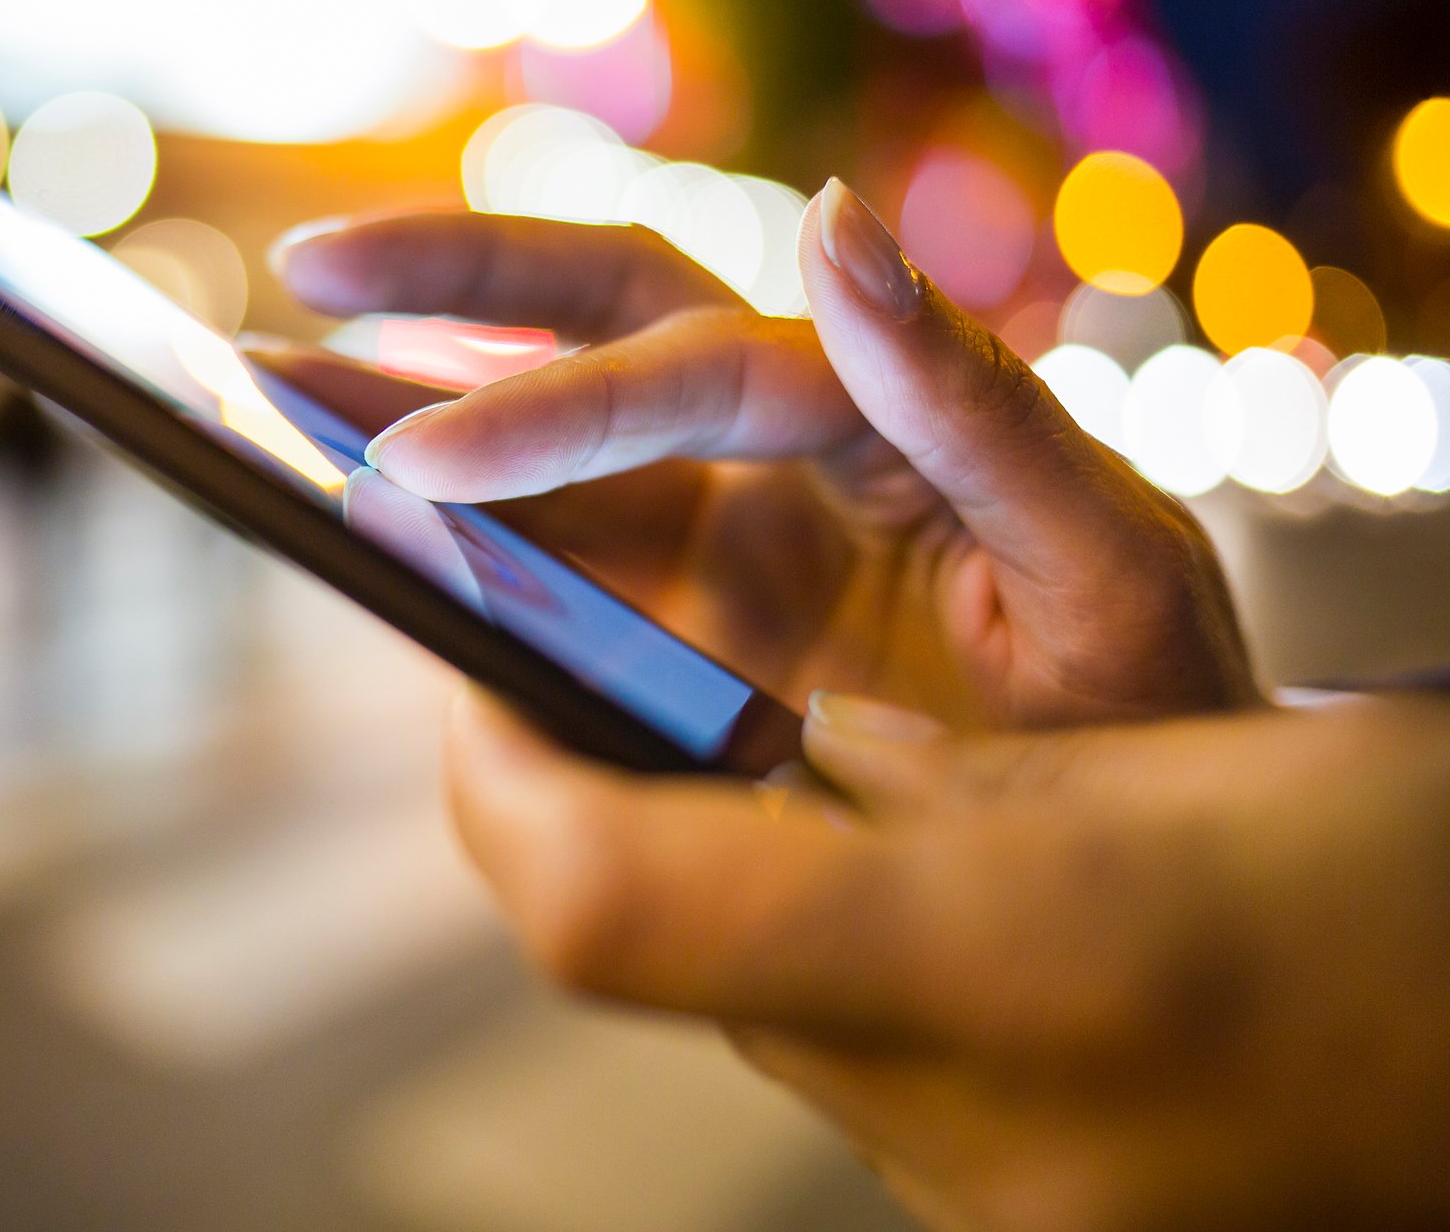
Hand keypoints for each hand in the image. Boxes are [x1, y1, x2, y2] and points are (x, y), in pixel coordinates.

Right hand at [269, 181, 1254, 726]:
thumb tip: (833, 221)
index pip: (688, 366)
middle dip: (448, 278)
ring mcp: (720, 532)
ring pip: (540, 433)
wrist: (1159, 857)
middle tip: (301, 274)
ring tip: (266, 392)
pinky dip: (446, 542)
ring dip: (405, 399)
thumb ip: (976, 399)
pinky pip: (540, 564)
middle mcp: (782, 447)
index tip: (423, 466)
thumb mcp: (1104, 559)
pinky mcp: (675, 625)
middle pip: (595, 307)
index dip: (552, 410)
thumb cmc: (1156, 708)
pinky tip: (354, 530)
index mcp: (875, 410)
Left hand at [444, 685, 1449, 1229]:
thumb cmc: (1405, 888)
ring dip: (731, 875)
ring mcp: (978, 1193)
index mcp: (985, 956)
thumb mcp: (1163, 756)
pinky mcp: (1007, 1210)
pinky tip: (920, 867)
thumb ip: (928, 767)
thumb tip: (780, 750)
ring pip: (746, 1005)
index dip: (495, 774)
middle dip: (601, 807)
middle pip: (652, 957)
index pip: (595, 896)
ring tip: (801, 751)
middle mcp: (951, 1116)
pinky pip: (845, 1054)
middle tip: (610, 666)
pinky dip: (835, 943)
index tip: (481, 661)